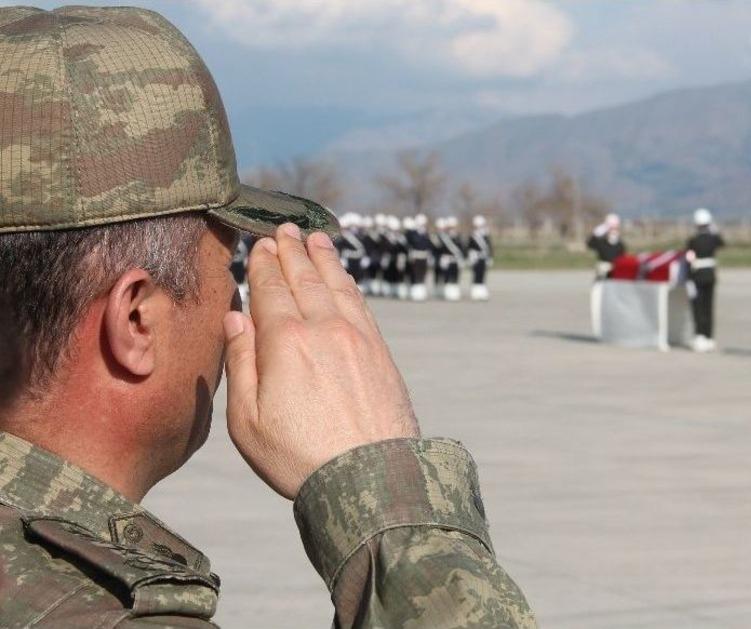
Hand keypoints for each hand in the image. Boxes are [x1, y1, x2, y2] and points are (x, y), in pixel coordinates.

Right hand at [222, 223, 419, 498]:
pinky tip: (344, 279)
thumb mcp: (248, 422)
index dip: (264, 264)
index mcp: (286, 342)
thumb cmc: (300, 458)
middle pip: (305, 280)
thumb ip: (241, 363)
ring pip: (337, 286)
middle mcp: (325, 330)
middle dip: (292, 252)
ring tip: (314, 239)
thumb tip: (237, 317)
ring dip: (323, 260)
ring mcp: (359, 338)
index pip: (271, 290)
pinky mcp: (381, 353)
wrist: (371, 479)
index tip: (260, 244)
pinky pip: (362, 305)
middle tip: (284, 229)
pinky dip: (349, 285)